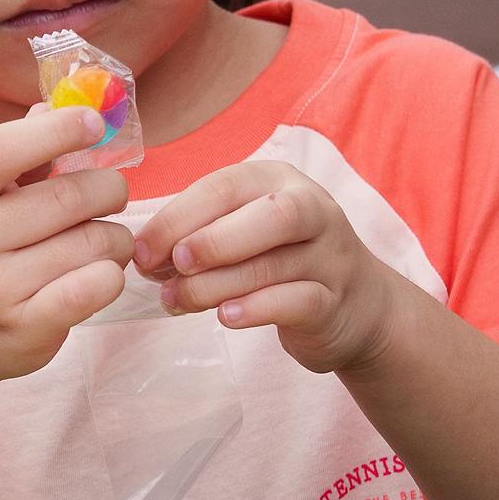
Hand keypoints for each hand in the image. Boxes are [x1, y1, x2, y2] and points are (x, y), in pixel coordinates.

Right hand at [0, 105, 133, 409]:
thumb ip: (16, 152)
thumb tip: (67, 105)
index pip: (1, 152)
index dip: (56, 131)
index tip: (95, 122)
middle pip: (68, 198)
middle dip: (107, 189)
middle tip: (108, 194)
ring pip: (94, 242)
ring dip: (114, 236)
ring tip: (100, 241)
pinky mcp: (25, 331)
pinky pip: (98, 285)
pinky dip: (111, 273)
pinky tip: (98, 273)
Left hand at [131, 159, 397, 372]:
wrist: (356, 305)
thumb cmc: (281, 260)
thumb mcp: (245, 230)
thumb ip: (199, 234)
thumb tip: (143, 255)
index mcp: (279, 181)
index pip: (228, 186)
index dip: (179, 217)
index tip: (141, 251)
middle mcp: (313, 210)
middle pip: (271, 214)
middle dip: (213, 240)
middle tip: (171, 267)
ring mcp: (330, 256)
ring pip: (277, 263)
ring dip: (218, 284)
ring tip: (179, 301)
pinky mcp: (335, 301)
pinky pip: (299, 301)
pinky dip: (258, 308)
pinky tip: (226, 318)